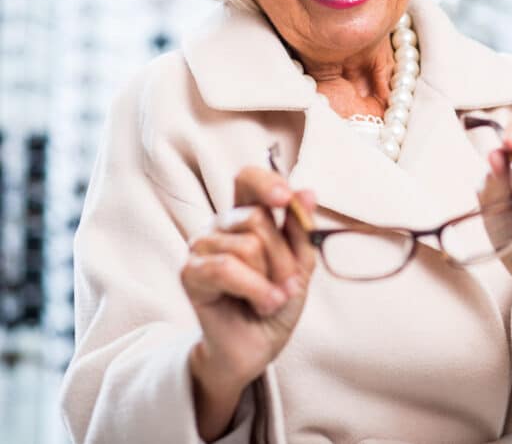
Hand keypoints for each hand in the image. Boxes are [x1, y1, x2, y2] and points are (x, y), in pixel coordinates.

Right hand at [181, 167, 316, 439]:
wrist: (256, 347)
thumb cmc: (276, 302)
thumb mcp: (301, 265)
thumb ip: (301, 230)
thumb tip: (306, 192)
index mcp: (247, 215)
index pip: (248, 179)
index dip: (267, 182)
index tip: (285, 199)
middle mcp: (220, 224)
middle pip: (259, 218)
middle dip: (284, 257)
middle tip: (286, 283)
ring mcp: (201, 246)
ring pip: (248, 245)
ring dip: (271, 279)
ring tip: (271, 298)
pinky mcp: (190, 273)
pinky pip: (226, 268)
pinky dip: (255, 289)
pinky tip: (263, 304)